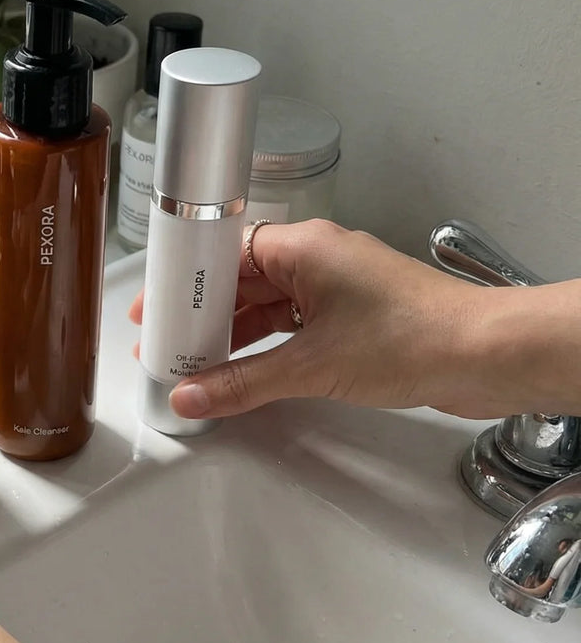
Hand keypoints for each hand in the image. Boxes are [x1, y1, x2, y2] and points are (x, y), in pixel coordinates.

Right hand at [129, 219, 543, 420]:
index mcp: (304, 247)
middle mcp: (318, 259)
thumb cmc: (416, 337)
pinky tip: (246, 371)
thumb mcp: (311, 365)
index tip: (156, 310)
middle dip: (204, 315)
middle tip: (169, 345)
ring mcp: (337, 287)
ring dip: (234, 334)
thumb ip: (243, 383)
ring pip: (267, 305)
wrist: (487, 355)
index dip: (184, 283)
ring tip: (197, 364)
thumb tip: (194, 395)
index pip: (223, 254)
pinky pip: (292, 325)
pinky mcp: (353, 316)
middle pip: (241, 280)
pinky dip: (266, 346)